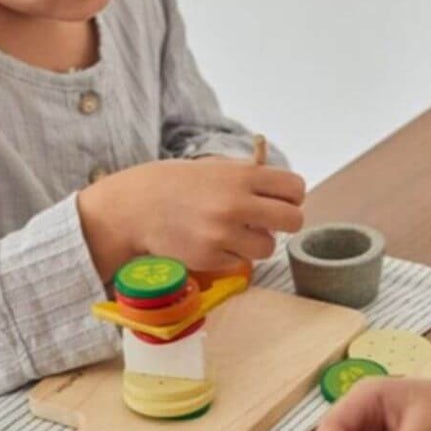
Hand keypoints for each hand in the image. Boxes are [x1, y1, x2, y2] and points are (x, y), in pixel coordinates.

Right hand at [79, 158, 304, 279]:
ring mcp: (223, 234)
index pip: (294, 188)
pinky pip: (241, 262)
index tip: (281, 200)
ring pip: (268, 247)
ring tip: (233, 232)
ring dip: (256, 242)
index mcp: (241, 176)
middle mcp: (236, 204)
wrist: (136, 207)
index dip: (291, 197)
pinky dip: (231, 255)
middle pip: (293, 221)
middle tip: (268, 222)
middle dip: (285, 222)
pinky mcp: (210, 258)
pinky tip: (211, 242)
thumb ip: (249, 178)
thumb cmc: (176, 184)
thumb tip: (287, 193)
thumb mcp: (215, 168)